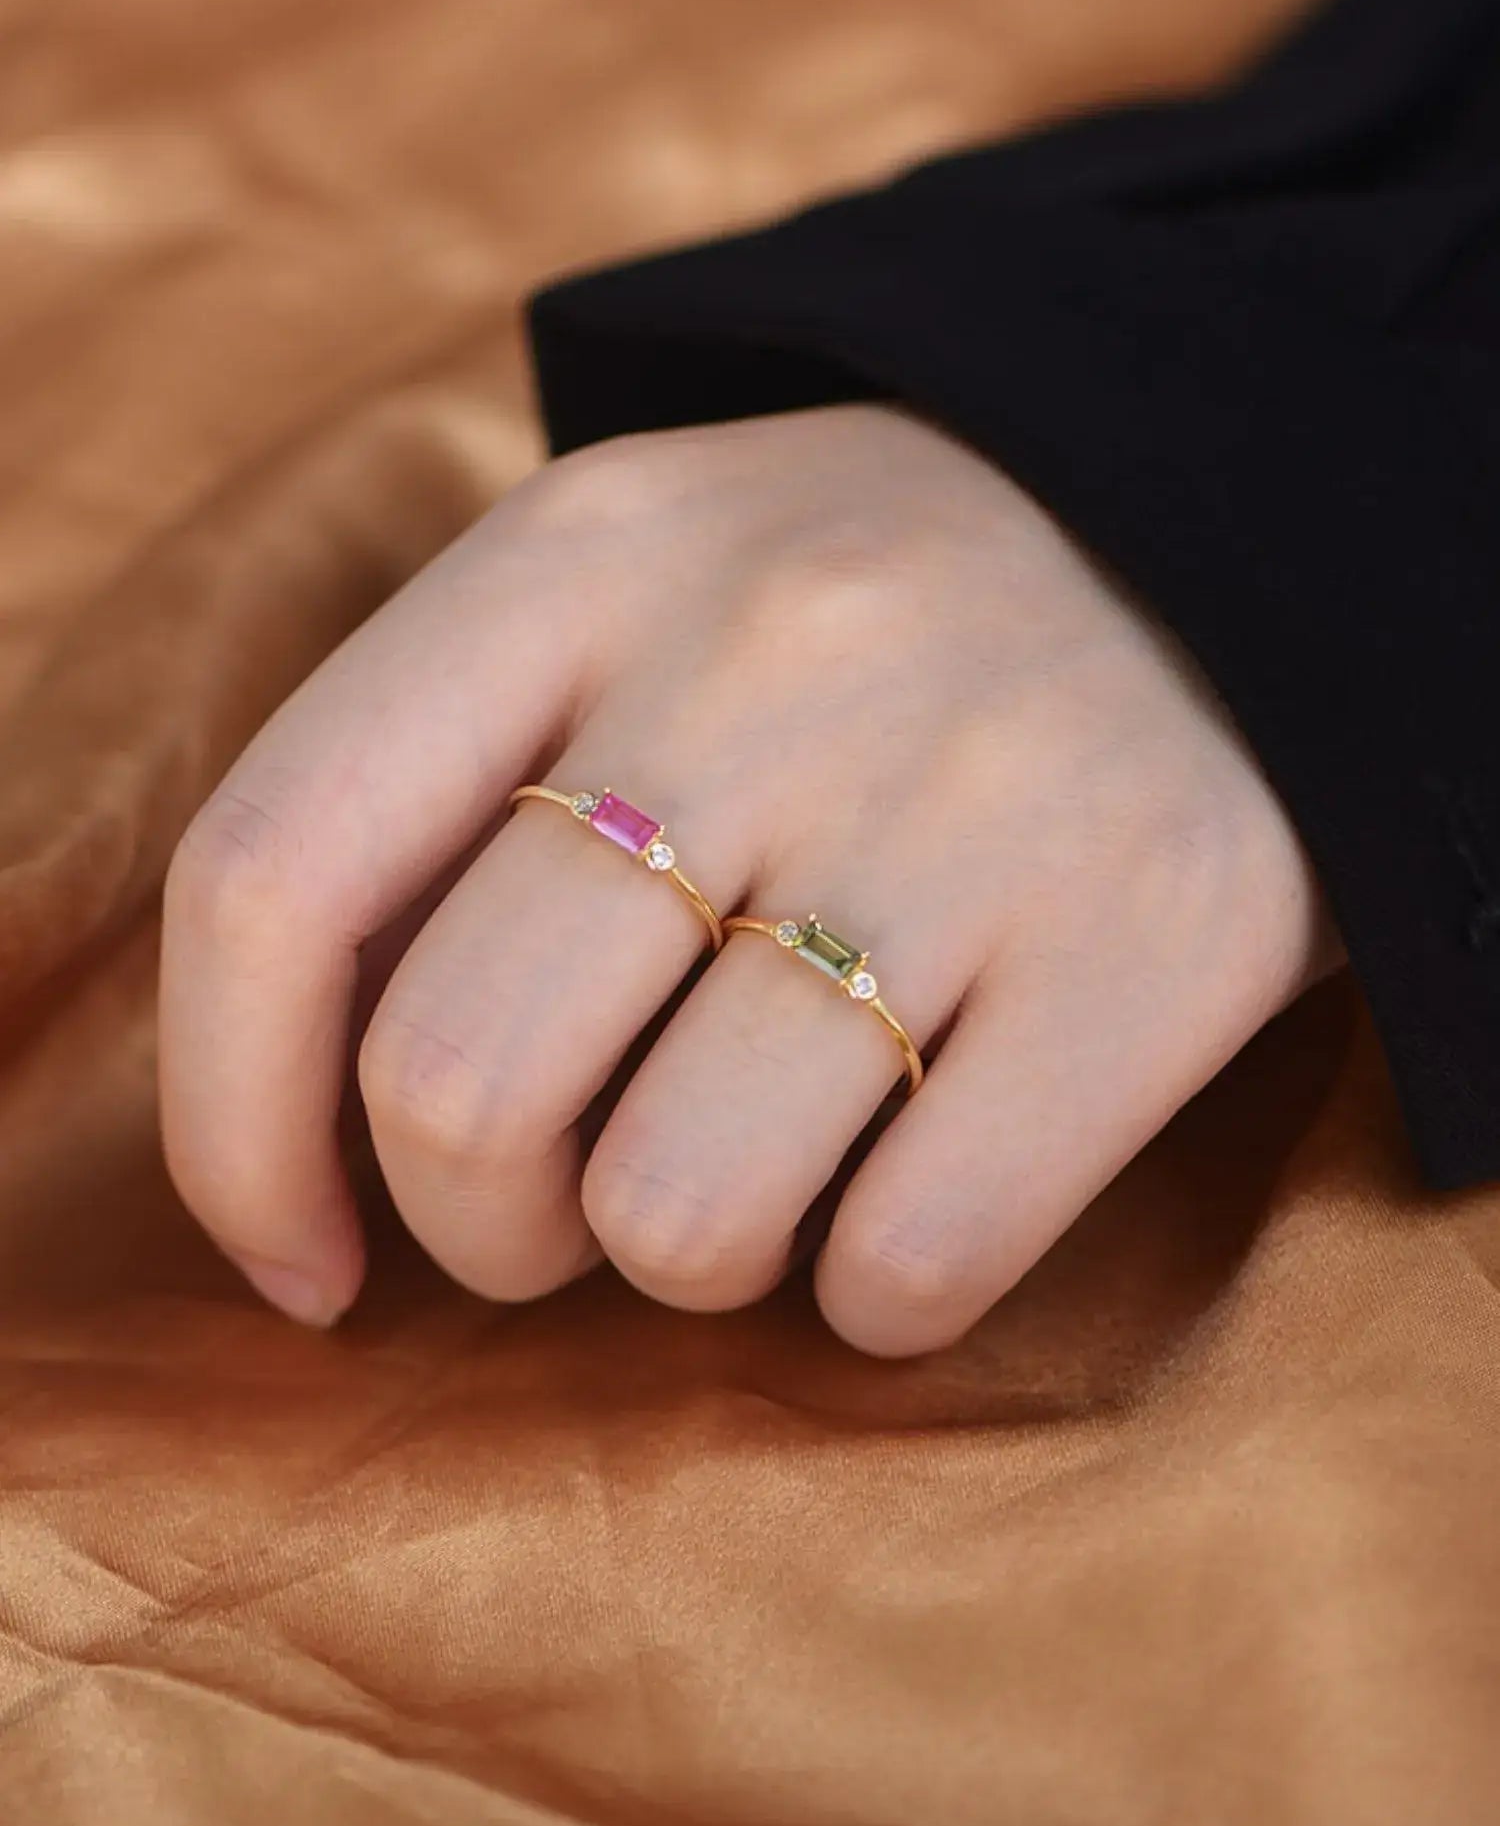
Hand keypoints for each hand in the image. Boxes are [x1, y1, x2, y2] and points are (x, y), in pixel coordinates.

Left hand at [160, 404, 1339, 1354]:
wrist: (1247, 529)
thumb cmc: (878, 620)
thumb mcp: (643, 587)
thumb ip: (452, 790)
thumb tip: (311, 1117)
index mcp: (583, 555)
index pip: (274, 874)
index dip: (230, 1126)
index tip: (301, 1261)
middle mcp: (762, 663)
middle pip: (460, 1090)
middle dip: (489, 1228)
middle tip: (580, 1201)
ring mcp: (966, 805)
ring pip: (679, 1216)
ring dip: (692, 1259)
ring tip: (776, 1159)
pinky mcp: (1151, 945)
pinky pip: (905, 1268)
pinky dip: (877, 1295)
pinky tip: (918, 1190)